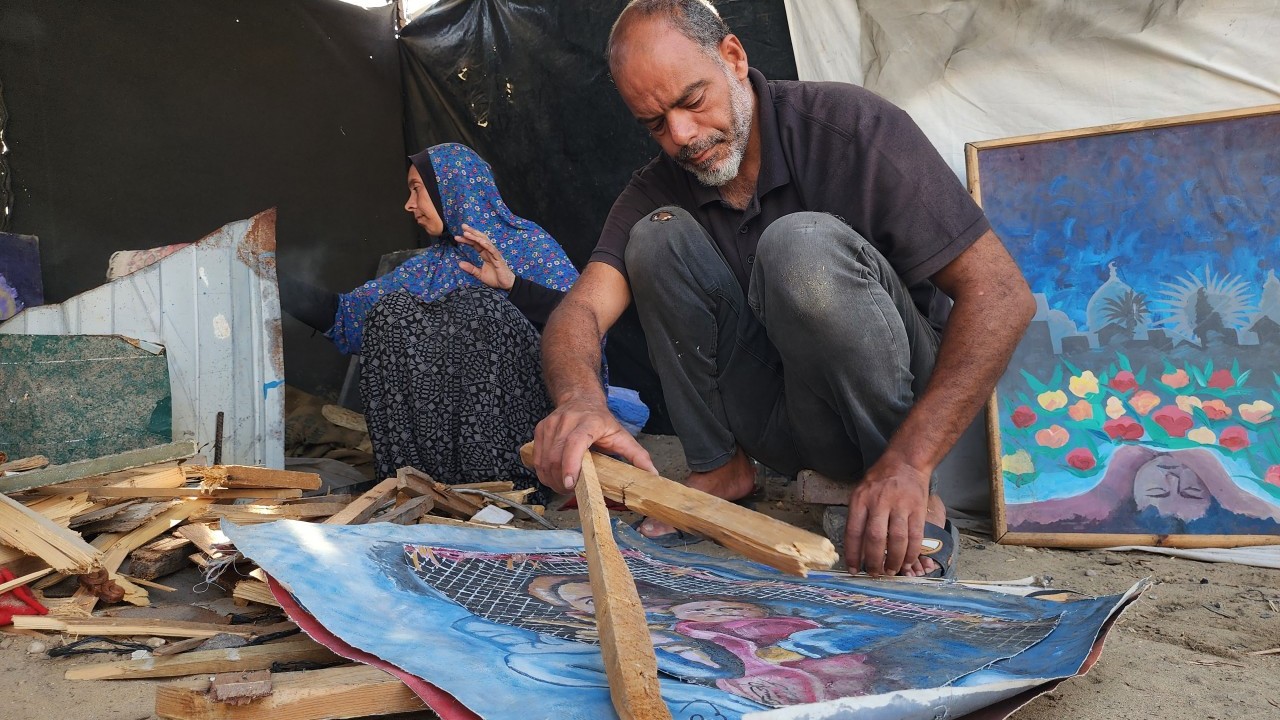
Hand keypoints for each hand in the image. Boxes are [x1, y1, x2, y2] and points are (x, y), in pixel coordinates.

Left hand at [456, 224, 515, 290]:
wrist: (506, 285)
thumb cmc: (495, 278)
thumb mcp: (480, 274)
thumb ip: (471, 269)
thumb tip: (459, 263)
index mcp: (485, 254)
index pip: (475, 244)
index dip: (467, 239)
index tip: (457, 237)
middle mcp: (490, 251)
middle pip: (480, 239)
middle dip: (472, 232)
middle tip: (463, 226)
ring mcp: (494, 254)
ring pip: (485, 242)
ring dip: (476, 237)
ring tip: (467, 233)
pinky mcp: (499, 259)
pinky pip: (492, 250)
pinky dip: (486, 245)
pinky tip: (480, 241)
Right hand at [532, 398, 656, 492]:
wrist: (580, 398)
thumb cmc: (601, 420)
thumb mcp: (622, 435)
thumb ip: (638, 456)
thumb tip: (652, 475)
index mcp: (589, 423)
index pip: (574, 444)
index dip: (570, 464)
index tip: (570, 483)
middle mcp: (566, 421)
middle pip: (556, 456)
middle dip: (561, 480)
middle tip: (571, 491)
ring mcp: (551, 425)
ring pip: (544, 459)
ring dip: (551, 479)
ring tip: (564, 486)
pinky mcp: (541, 430)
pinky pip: (537, 457)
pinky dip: (543, 472)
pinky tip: (554, 477)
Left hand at [843, 456, 929, 575]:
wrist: (906, 462)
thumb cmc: (880, 480)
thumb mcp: (861, 491)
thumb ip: (858, 516)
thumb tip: (856, 548)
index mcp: (860, 499)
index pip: (853, 532)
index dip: (853, 554)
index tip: (854, 570)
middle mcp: (879, 502)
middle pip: (875, 538)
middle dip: (874, 561)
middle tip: (875, 573)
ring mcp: (900, 505)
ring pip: (897, 540)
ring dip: (895, 560)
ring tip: (891, 571)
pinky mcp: (917, 509)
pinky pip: (915, 536)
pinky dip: (912, 553)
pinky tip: (908, 562)